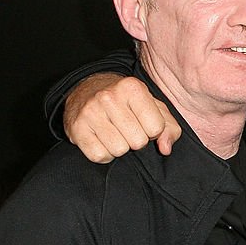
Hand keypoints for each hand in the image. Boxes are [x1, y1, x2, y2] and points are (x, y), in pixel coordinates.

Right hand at [65, 74, 181, 162]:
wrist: (87, 91)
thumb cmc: (128, 103)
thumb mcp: (154, 108)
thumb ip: (169, 128)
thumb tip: (166, 149)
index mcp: (133, 88)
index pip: (156, 128)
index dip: (153, 131)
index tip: (144, 124)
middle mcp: (110, 97)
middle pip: (138, 142)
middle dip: (136, 140)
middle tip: (128, 129)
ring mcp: (90, 112)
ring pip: (119, 150)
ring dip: (120, 148)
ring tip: (115, 133)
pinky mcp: (76, 128)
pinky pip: (99, 156)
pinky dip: (104, 154)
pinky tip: (102, 140)